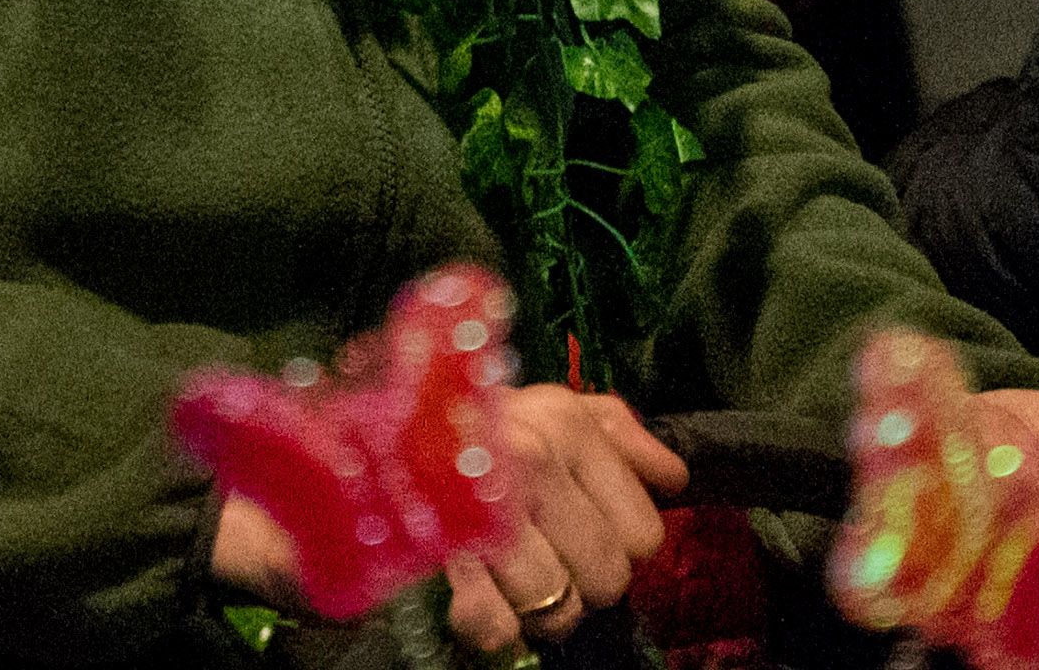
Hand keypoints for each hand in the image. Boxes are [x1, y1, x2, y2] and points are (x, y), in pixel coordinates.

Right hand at [442, 386, 687, 654]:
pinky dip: (492, 626)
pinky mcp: (437, 555)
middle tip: (540, 554)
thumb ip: (617, 435)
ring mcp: (482, 507)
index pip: (642, 532)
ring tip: (504, 571)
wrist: (364, 441)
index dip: (616, 542)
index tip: (577, 526)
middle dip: (579, 580)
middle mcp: (530, 457)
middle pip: (607, 576)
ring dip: (534, 605)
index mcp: (565, 423)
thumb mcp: (548, 410)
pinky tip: (477, 596)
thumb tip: (674, 477)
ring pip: (559, 608)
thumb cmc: (468, 427)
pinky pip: (495, 628)